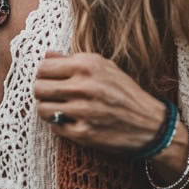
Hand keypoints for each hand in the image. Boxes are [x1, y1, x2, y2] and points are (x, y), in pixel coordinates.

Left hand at [33, 50, 165, 153]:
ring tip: (61, 109)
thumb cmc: (124, 92)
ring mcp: (83, 111)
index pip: (43, 68)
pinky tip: (72, 121)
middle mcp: (83, 86)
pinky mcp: (83, 133)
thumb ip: (73, 60)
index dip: (44, 75)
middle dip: (43, 93)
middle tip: (53, 96)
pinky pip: (54, 127)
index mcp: (86, 65)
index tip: (50, 80)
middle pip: (38, 88)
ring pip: (42, 109)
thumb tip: (47, 55)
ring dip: (48, 110)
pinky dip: (59, 124)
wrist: (149, 122)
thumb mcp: (104, 67)